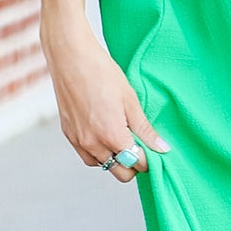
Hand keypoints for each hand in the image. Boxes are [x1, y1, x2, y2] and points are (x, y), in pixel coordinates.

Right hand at [40, 10, 170, 183]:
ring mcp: (78, 141)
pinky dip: (98, 151)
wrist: (70, 57)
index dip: (149, 158)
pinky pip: (86, 155)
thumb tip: (162, 148)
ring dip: (114, 157)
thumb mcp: (130, 100)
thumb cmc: (102, 73)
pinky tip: (103, 131)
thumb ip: (145, 128)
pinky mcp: (68, 134)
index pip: (137, 164)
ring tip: (120, 134)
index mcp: (112, 136)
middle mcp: (93, 144)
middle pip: (120, 173)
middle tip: (139, 143)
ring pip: (102, 165)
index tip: (153, 148)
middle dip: (133, 163)